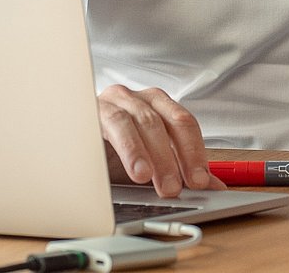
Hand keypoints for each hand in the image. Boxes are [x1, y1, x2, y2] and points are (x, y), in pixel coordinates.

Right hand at [98, 85, 225, 197]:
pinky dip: (121, 144)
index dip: (194, 153)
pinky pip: (109, 122)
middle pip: (164, 123)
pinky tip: (125, 163)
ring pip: (138, 121)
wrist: (72, 142)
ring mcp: (114, 101)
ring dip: (144, 151)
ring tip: (146, 177)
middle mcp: (138, 99)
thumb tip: (216, 189)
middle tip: (173, 188)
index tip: (201, 181)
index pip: (184, 123)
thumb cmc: (113, 152)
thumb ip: (182, 172)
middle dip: (171, 158)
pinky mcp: (91, 109)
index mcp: (159, 106)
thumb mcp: (150, 164)